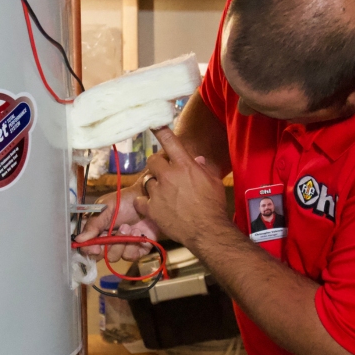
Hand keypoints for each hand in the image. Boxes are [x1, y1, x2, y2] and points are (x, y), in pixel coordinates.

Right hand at [74, 177, 159, 261]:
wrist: (149, 198)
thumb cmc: (125, 200)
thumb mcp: (107, 208)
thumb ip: (94, 224)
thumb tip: (78, 239)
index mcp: (97, 230)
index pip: (87, 246)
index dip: (88, 250)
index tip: (95, 247)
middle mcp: (107, 241)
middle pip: (100, 256)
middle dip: (107, 247)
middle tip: (114, 233)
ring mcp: (122, 246)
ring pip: (114, 257)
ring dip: (121, 243)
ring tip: (128, 227)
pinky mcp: (136, 250)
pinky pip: (130, 256)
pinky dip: (133, 245)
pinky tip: (138, 232)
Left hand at [133, 127, 229, 249]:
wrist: (207, 231)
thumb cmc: (213, 205)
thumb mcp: (213, 182)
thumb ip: (202, 168)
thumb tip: (198, 160)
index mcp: (185, 165)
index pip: (169, 141)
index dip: (159, 129)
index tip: (152, 122)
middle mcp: (168, 175)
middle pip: (152, 160)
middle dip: (157, 165)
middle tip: (164, 173)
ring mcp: (158, 192)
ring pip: (146, 181)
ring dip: (153, 185)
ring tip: (164, 195)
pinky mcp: (151, 209)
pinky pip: (140, 200)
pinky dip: (144, 202)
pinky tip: (153, 206)